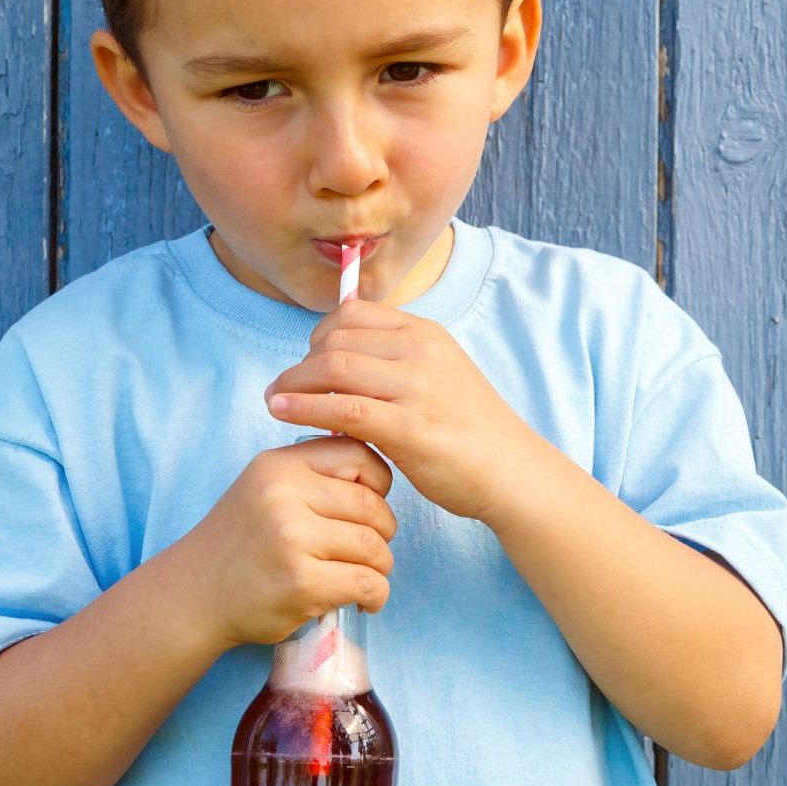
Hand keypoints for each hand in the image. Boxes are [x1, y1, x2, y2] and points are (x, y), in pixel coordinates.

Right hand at [190, 438, 396, 649]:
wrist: (194, 594)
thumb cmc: (240, 541)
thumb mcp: (264, 487)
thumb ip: (311, 473)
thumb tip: (377, 471)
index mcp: (279, 466)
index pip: (357, 454)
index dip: (378, 482)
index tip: (368, 507)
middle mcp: (283, 496)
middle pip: (372, 506)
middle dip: (383, 532)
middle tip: (368, 551)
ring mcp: (292, 540)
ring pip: (374, 547)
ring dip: (379, 567)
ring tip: (362, 576)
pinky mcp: (301, 583)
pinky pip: (367, 583)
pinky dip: (375, 595)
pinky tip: (363, 600)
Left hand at [264, 299, 524, 522]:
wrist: (511, 471)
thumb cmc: (468, 430)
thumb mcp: (436, 376)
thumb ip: (393, 363)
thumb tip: (336, 361)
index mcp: (425, 333)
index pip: (352, 314)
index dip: (317, 337)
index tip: (307, 364)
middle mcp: (421, 351)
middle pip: (335, 340)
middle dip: (300, 364)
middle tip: (283, 389)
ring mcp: (417, 387)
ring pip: (333, 368)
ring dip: (293, 384)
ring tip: (274, 401)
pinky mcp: (410, 427)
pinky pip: (342, 407)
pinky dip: (304, 407)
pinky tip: (283, 413)